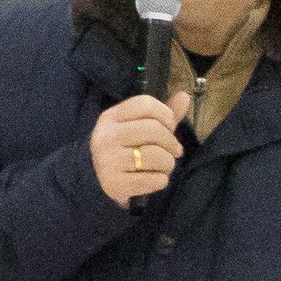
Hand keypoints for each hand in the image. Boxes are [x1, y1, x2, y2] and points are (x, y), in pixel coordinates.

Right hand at [88, 92, 187, 207]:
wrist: (96, 181)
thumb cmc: (124, 149)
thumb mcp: (137, 127)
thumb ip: (162, 114)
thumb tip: (184, 96)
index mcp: (111, 117)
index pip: (146, 104)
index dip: (166, 115)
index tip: (170, 128)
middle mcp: (106, 136)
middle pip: (153, 129)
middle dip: (171, 141)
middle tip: (174, 151)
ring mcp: (108, 161)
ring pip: (156, 156)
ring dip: (169, 163)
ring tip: (166, 165)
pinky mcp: (115, 184)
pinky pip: (153, 180)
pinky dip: (162, 180)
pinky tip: (156, 179)